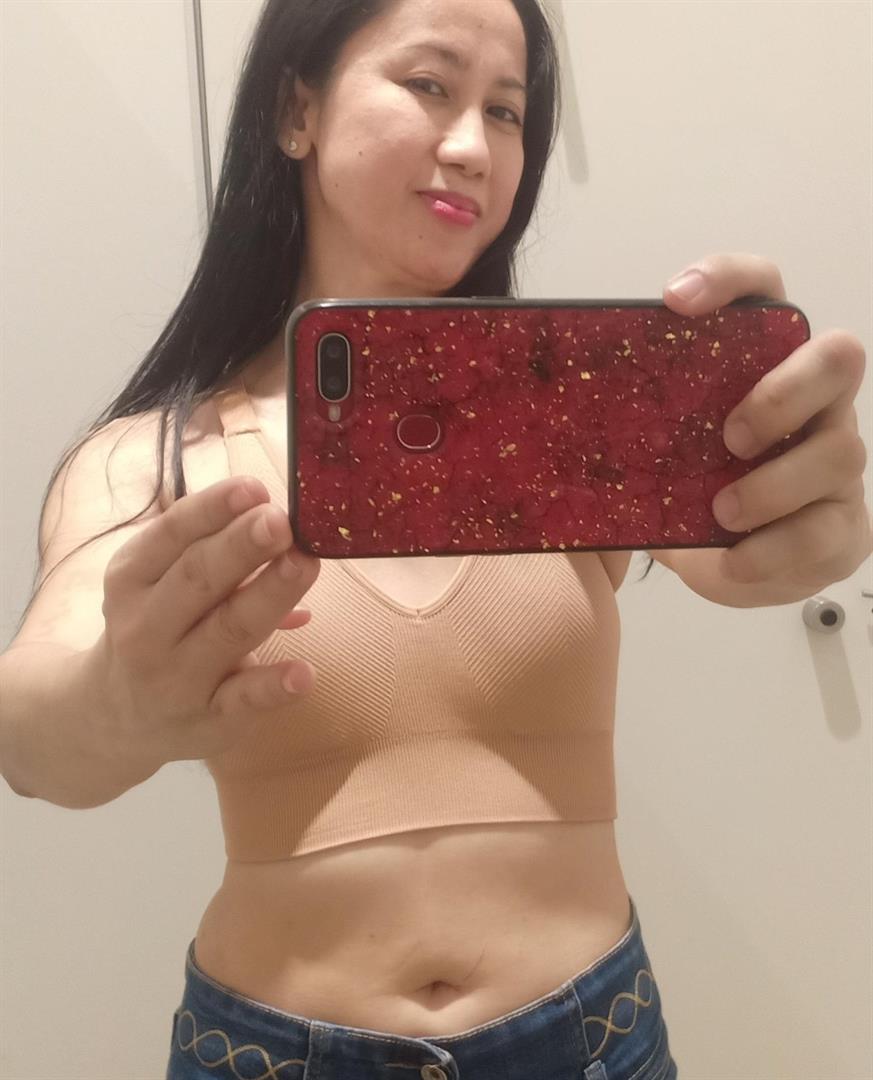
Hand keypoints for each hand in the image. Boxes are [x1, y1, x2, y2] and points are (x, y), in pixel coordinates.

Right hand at [92, 477, 319, 766]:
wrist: (113, 718)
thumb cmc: (157, 628)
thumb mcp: (161, 585)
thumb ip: (217, 555)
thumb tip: (287, 530)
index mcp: (133, 577)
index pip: (171, 534)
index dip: (213, 508)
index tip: (256, 487)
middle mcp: (146, 625)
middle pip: (198, 577)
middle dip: (241, 545)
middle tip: (281, 520)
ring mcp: (175, 675)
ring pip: (227, 630)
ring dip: (270, 595)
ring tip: (304, 564)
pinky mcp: (206, 718)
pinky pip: (241, 700)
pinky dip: (273, 686)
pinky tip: (304, 673)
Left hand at [661, 252, 870, 595]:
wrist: (723, 564)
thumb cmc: (685, 489)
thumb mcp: (654, 450)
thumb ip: (627, 422)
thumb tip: (544, 409)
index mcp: (763, 364)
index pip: (762, 289)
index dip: (729, 278)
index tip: (674, 300)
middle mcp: (814, 401)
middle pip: (839, 357)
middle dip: (783, 394)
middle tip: (728, 437)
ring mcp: (836, 460)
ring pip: (841, 452)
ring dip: (773, 486)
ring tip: (721, 513)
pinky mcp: (844, 526)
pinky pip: (826, 532)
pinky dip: (772, 552)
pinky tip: (732, 562)